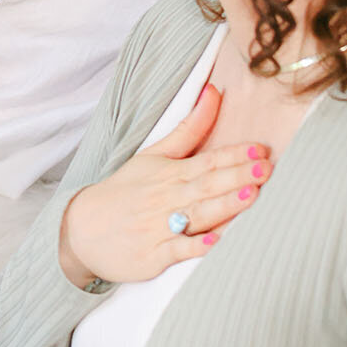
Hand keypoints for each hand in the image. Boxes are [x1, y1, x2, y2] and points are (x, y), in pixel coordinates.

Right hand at [58, 82, 269, 286]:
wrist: (81, 228)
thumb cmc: (124, 190)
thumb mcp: (153, 155)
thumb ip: (189, 128)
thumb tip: (215, 92)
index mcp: (170, 173)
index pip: (208, 161)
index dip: (235, 155)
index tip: (260, 149)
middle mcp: (168, 197)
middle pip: (207, 185)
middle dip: (237, 176)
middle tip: (266, 169)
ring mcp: (160, 226)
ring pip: (198, 214)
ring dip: (224, 205)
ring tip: (250, 196)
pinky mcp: (154, 255)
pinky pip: (177, 250)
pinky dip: (195, 246)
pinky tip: (213, 242)